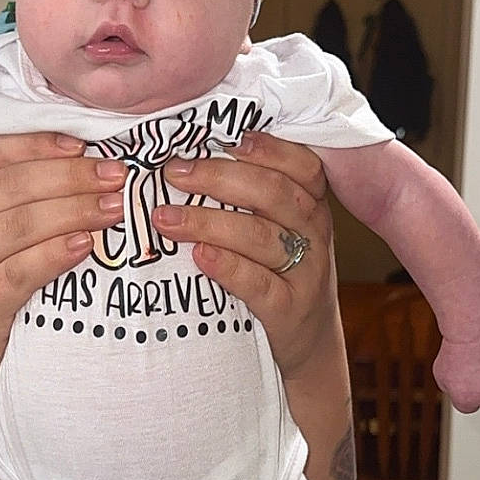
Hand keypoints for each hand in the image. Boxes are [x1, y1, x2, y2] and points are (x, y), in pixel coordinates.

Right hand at [0, 132, 123, 388]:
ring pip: (21, 223)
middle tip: (115, 175)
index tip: (82, 141)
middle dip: (70, 175)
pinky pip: (23, 269)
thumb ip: (15, 196)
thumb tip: (84, 161)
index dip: (37, 143)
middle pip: (12, 184)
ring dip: (74, 210)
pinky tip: (87, 244)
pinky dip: (58, 253)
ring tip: (114, 207)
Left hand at [155, 130, 335, 378]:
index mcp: (311, 206)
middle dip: (218, 178)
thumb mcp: (279, 231)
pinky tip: (198, 256)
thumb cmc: (280, 274)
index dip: (267, 148)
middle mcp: (314, 234)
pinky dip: (227, 267)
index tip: (223, 137)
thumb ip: (251, 198)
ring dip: (208, 222)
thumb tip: (189, 159)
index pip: (301, 166)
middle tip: (173, 173)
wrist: (309, 342)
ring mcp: (306, 273)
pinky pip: (258, 283)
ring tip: (165, 218)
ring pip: (260, 236)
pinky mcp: (289, 310)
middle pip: (273, 193)